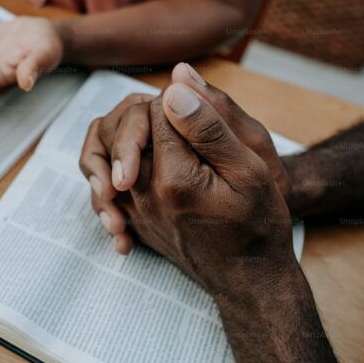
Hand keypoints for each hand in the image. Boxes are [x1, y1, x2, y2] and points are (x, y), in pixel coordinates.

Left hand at [118, 87, 294, 295]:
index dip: (181, 100)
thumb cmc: (257, 224)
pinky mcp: (130, 217)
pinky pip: (106, 179)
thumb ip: (210, 126)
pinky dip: (118, 162)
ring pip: (108, 149)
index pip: (158, 110)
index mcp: (175, 177)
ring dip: (131, 133)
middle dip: (154, 114)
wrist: (247, 277)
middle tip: (183, 120)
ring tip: (162, 134)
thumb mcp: (250, 169)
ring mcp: (132, 208)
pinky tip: (144, 162)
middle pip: (126, 126)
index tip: (204, 112)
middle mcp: (143, 194)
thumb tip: (175, 85)